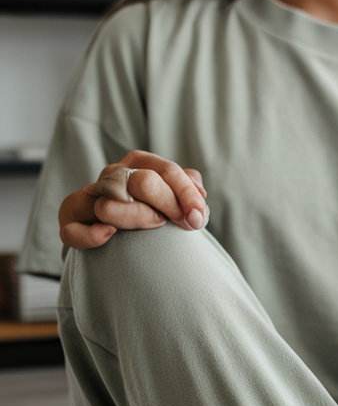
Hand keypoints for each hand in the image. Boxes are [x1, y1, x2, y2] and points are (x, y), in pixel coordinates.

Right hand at [58, 150, 208, 249]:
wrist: (122, 241)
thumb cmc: (153, 214)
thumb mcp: (173, 197)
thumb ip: (187, 190)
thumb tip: (199, 191)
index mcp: (137, 164)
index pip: (166, 171)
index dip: (187, 195)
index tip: (198, 218)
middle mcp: (112, 176)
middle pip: (142, 182)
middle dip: (169, 205)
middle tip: (183, 224)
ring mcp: (89, 198)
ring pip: (109, 205)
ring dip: (137, 217)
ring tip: (155, 228)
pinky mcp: (71, 223)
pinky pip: (72, 229)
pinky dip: (90, 234)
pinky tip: (109, 235)